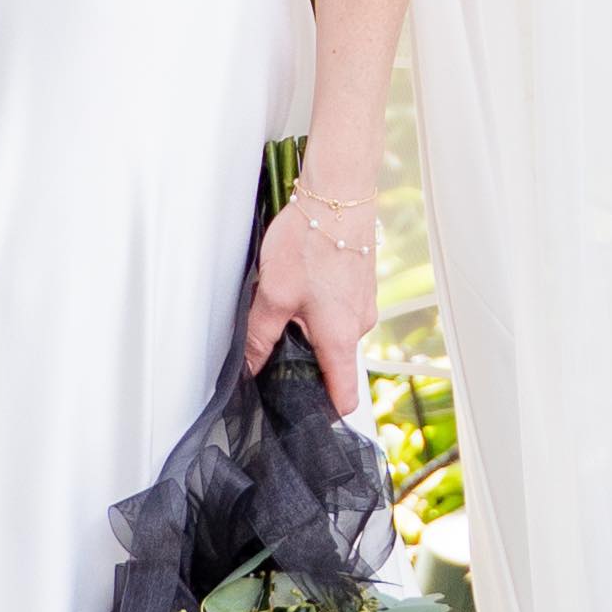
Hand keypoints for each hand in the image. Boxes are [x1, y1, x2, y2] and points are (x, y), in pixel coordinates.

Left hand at [244, 170, 375, 418]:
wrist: (338, 193)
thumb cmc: (312, 240)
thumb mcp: (273, 295)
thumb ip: (259, 337)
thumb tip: (248, 369)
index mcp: (340, 338)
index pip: (342, 397)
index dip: (323, 413)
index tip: (302, 418)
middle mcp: (358, 326)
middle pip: (332, 363)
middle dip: (304, 358)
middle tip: (273, 340)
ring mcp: (363, 304)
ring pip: (333, 333)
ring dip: (309, 326)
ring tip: (286, 299)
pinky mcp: (360, 284)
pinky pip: (339, 310)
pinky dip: (320, 305)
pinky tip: (303, 282)